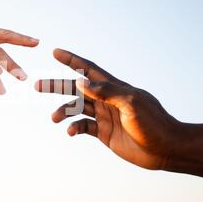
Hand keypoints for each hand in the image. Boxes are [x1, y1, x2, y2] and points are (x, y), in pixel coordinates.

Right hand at [35, 48, 181, 169]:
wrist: (165, 149)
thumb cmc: (153, 123)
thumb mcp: (131, 103)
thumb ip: (106, 92)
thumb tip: (80, 80)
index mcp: (114, 88)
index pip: (89, 69)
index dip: (72, 60)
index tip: (55, 52)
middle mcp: (106, 99)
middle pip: (77, 89)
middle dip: (57, 86)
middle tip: (37, 85)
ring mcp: (105, 116)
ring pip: (77, 109)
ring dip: (63, 111)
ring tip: (54, 118)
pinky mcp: (104, 132)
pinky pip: (84, 126)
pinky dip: (74, 128)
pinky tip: (70, 132)